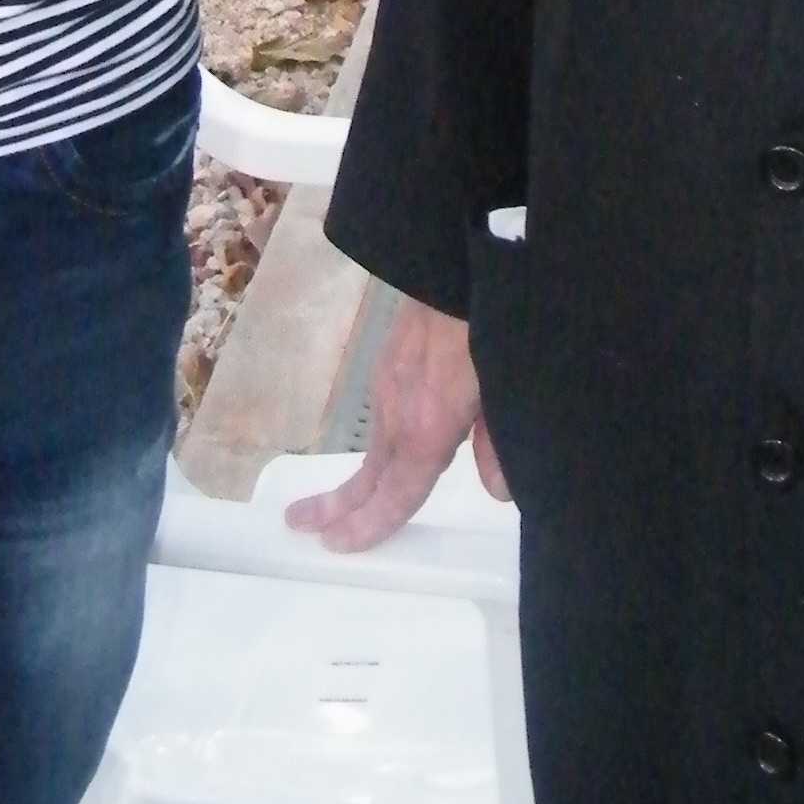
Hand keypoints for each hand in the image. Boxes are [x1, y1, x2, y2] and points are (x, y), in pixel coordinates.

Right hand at [285, 295, 505, 552]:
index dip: (369, 526)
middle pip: (369, 473)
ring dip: (358, 477)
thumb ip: (500, 443)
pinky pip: (384, 415)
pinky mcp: (394, 358)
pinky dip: (379, 445)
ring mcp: (392, 381)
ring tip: (338, 504)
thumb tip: (497, 491)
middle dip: (335, 506)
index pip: (396, 493)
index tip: (337, 546)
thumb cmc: (485, 324)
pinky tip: (388, 449)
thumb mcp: (505, 388)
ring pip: (377, 443)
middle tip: (299, 525)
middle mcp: (399, 410)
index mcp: (427, 427)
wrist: (453, 257)